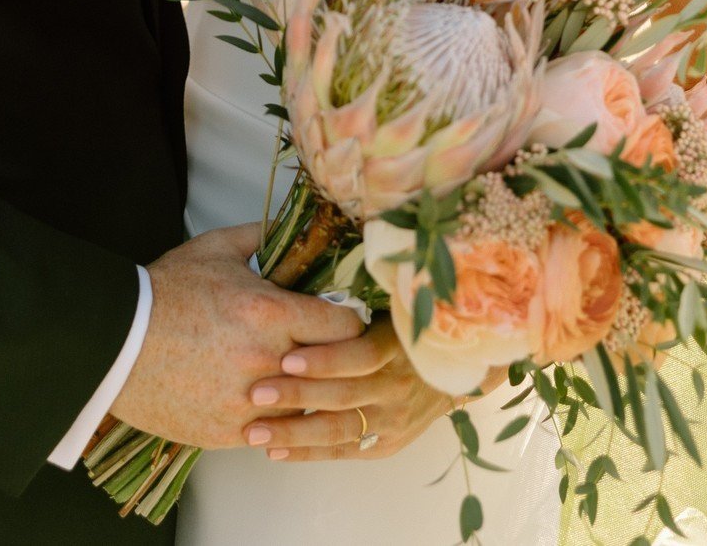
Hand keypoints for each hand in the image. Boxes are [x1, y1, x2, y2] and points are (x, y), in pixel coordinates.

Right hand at [110, 224, 364, 450]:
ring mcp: (250, 404)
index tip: (343, 319)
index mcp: (270, 313)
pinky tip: (265, 401)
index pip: (345, 326)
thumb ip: (261, 236)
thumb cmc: (166, 291)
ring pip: (306, 407)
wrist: (116, 341)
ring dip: (305, 394)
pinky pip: (273, 433)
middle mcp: (268, 362)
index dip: (348, 321)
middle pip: (335, 370)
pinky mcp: (230, 433)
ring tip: (298, 380)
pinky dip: (273, 418)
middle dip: (335, 359)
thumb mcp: (215, 249)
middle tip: (330, 352)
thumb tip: (292, 224)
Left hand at [239, 315, 506, 461]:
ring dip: (293, 432)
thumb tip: (305, 253)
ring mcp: (393, 419)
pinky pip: (343, 451)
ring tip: (253, 432)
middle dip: (296, 395)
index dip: (325, 359)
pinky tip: (275, 451)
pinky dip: (308, 453)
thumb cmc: (404, 323)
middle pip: (344, 395)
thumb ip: (358, 291)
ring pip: (339, 430)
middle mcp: (398, 385)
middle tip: (254, 392)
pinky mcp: (387, 445)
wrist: (453, 370)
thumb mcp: (392, 301)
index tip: (285, 355)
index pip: (361, 355)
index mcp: (398, 344)